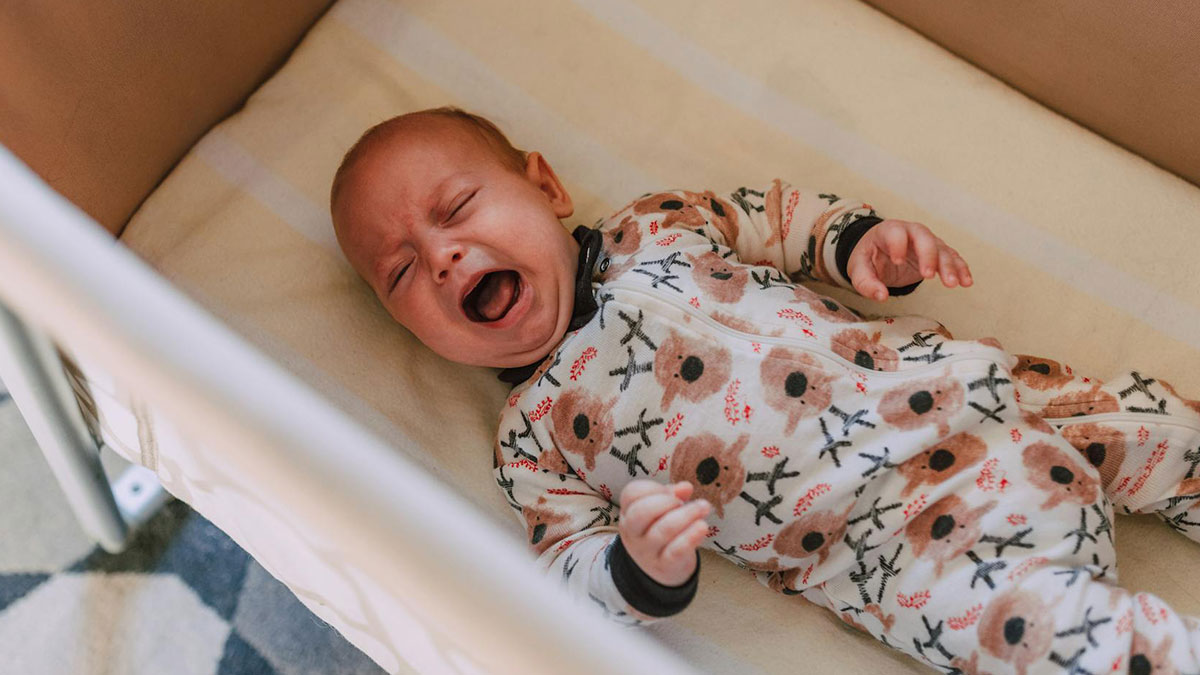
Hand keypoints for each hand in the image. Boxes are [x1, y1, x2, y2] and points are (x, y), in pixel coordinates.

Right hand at [617, 479, 710, 586]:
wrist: (662, 568)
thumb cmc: (661, 531)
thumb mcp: (662, 510)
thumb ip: (672, 495)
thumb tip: (685, 487)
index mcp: (629, 513)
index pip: (632, 493)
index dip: (654, 488)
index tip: (672, 492)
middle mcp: (633, 533)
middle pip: (640, 513)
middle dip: (666, 501)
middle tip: (682, 501)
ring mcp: (647, 551)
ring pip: (662, 531)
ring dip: (686, 515)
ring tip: (703, 508)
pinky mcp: (664, 565)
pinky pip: (676, 551)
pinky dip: (690, 537)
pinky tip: (702, 527)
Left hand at [846, 219, 971, 300]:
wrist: (880, 254)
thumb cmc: (869, 258)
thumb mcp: (859, 269)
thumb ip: (866, 283)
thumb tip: (881, 296)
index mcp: (889, 231)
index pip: (896, 233)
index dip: (897, 245)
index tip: (897, 261)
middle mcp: (912, 232)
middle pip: (925, 238)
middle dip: (928, 256)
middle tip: (929, 276)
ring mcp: (927, 242)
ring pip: (942, 249)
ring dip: (949, 266)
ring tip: (953, 284)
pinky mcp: (937, 254)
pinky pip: (952, 258)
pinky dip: (960, 269)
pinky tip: (966, 282)